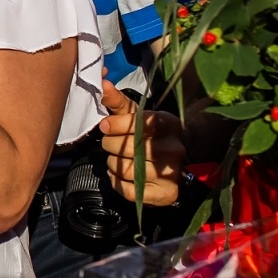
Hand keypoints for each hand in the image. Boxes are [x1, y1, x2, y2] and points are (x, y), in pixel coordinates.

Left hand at [98, 80, 186, 206]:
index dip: (117, 124)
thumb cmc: (147, 135)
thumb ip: (117, 101)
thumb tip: (102, 84)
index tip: (105, 125)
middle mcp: (174, 148)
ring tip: (118, 159)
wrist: (169, 164)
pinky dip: (117, 183)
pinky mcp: (166, 193)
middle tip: (112, 144)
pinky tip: (120, 175)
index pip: (139, 123)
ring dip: (113, 164)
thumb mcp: (134, 115)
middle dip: (111, 145)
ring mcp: (172, 173)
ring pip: (126, 169)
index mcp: (169, 124)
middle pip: (128, 147)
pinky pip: (129, 190)